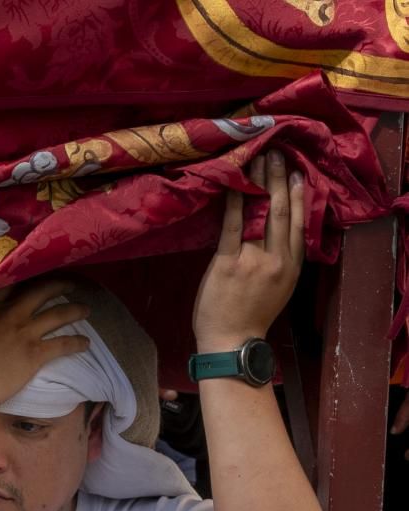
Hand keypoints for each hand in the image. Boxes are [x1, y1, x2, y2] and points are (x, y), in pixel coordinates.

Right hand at [0, 276, 90, 414]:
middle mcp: (9, 314)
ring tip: (86, 310)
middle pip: (41, 292)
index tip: (35, 274)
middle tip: (71, 285)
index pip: (10, 283)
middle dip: (59, 285)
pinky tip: (86, 344)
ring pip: (59, 314)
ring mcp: (24, 333)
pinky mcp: (35, 354)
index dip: (25, 276)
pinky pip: (63, 344)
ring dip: (76, 310)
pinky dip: (77, 343)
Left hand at [194, 150, 305, 352]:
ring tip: (259, 160)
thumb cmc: (252, 314)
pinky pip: (231, 226)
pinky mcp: (227, 263)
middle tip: (277, 154)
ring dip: (260, 183)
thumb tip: (281, 230)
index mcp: (292, 263)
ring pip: (260, 213)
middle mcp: (277, 258)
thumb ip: (283, 258)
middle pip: (281, 211)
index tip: (298, 171)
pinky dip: (234, 203)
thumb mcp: (281, 286)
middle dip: (280, 180)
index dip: (300, 194)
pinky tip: (233, 184)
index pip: (299, 221)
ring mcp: (252, 259)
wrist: (231, 340)